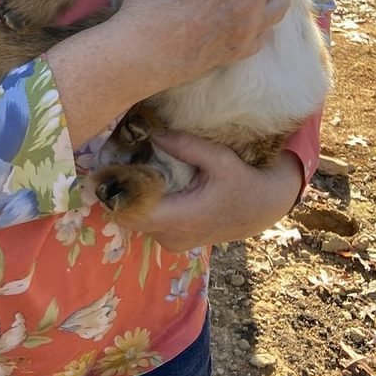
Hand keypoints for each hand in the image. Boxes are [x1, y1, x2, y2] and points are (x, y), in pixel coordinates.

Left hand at [127, 130, 302, 251]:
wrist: (265, 208)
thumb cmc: (244, 183)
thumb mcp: (220, 159)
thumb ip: (186, 145)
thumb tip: (153, 133)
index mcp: (182, 219)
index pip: (130, 214)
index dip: (115, 193)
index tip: (110, 168)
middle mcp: (172, 237)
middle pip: (128, 217)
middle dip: (121, 192)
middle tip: (118, 163)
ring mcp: (173, 242)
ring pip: (136, 222)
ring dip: (132, 199)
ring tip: (133, 171)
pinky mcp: (175, 241)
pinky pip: (148, 224)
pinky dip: (145, 206)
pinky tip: (149, 184)